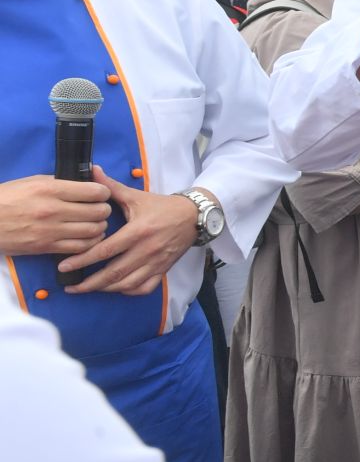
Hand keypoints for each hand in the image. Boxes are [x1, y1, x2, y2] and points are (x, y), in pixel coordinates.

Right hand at [0, 173, 110, 256]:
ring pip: (94, 231)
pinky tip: (88, 237)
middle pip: (99, 212)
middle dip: (104, 209)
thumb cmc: (7, 198)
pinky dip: (90, 243)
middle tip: (99, 209)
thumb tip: (87, 178)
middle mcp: (53, 210)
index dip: (104, 192)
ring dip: (100, 226)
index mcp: (50, 189)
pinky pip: (81, 247)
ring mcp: (51, 230)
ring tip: (94, 223)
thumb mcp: (31, 182)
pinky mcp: (46, 247)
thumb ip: (60, 181)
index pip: (95, 191)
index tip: (101, 194)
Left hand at [58, 166, 198, 294]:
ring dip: (106, 288)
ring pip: (128, 283)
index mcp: (138, 231)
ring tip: (89, 288)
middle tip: (71, 286)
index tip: (64, 267)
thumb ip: (112, 187)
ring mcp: (157, 262)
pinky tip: (116, 288)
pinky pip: (144, 287)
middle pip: (115, 273)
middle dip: (90, 283)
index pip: (106, 250)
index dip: (83, 260)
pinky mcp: (163, 269)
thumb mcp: (136, 196)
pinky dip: (128, 291)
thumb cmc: (162, 206)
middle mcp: (147, 250)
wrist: (194, 216)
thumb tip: (93, 170)